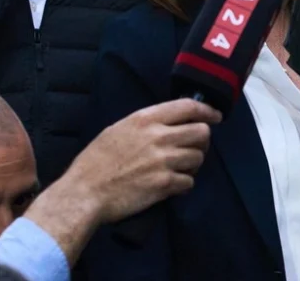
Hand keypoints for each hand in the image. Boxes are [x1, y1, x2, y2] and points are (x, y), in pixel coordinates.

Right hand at [64, 98, 220, 224]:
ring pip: (198, 157)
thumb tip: (170, 122)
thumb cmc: (96, 162)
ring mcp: (163, 160)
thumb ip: (146, 124)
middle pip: (202, 132)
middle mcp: (158, 136)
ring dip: (193, 164)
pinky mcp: (164, 184)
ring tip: (179, 168)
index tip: (215, 116)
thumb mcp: (118, 130)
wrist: (83, 193)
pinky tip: (172, 185)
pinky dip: (184, 184)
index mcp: (145, 119)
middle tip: (194, 148)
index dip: (207, 111)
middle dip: (202, 141)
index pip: (188, 106)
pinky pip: (189, 182)